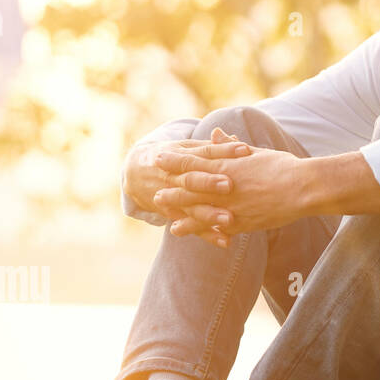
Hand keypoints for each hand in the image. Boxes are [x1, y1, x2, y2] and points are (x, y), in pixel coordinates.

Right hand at [125, 129, 252, 246]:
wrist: (134, 172)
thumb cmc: (172, 156)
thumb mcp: (186, 147)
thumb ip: (212, 146)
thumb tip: (236, 139)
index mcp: (180, 157)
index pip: (203, 153)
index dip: (223, 150)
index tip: (244, 150)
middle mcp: (173, 178)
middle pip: (191, 180)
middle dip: (209, 183)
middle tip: (229, 185)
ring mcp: (171, 198)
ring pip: (190, 207)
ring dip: (209, 214)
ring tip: (229, 219)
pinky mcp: (173, 214)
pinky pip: (190, 226)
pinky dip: (207, 235)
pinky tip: (225, 241)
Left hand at [152, 137, 306, 242]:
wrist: (303, 189)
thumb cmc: (282, 166)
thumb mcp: (255, 152)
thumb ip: (231, 146)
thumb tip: (215, 133)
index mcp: (227, 166)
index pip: (193, 162)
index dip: (174, 161)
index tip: (158, 158)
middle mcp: (223, 187)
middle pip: (190, 189)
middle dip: (171, 190)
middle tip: (154, 192)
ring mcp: (231, 207)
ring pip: (199, 212)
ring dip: (182, 216)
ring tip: (168, 223)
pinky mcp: (241, 223)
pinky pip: (217, 229)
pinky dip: (203, 232)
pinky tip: (196, 237)